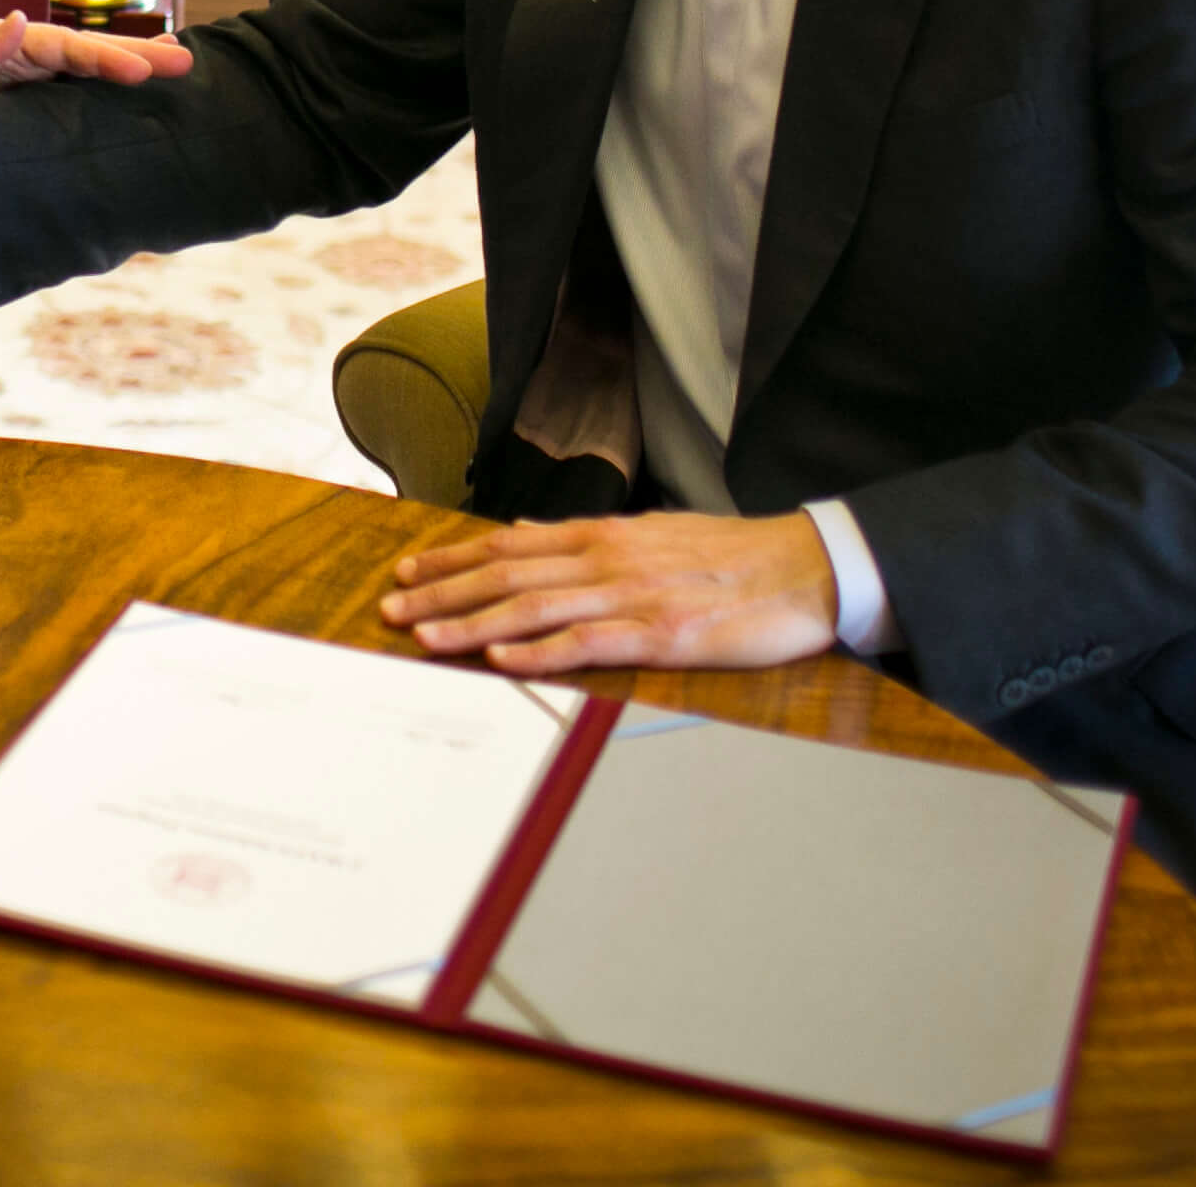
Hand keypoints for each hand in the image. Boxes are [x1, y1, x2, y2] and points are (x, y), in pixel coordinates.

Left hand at [0, 11, 194, 106]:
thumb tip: (16, 20)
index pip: (60, 48)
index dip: (102, 56)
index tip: (141, 71)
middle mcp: (14, 56)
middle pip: (83, 52)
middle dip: (135, 55)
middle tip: (184, 61)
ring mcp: (20, 82)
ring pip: (84, 71)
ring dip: (130, 68)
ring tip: (176, 66)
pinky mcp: (19, 107)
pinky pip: (69, 95)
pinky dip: (104, 91)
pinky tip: (134, 95)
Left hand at [379, 514, 838, 674]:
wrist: (805, 568)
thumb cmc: (734, 558)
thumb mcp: (653, 535)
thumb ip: (590, 541)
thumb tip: (530, 535)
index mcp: (604, 536)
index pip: (509, 545)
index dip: (452, 559)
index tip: (408, 572)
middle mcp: (607, 559)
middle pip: (506, 576)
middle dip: (442, 594)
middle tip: (390, 610)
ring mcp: (631, 597)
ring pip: (533, 609)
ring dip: (472, 624)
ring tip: (424, 637)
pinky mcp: (661, 635)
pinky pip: (587, 643)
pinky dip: (539, 652)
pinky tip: (502, 660)